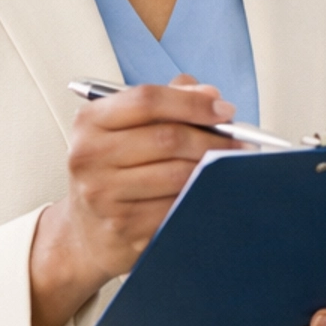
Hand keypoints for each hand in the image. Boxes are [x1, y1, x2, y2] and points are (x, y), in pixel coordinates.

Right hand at [30, 75, 241, 325]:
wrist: (86, 232)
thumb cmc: (112, 173)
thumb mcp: (124, 129)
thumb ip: (165, 102)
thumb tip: (208, 93)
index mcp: (90, 122)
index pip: (146, 100)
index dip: (192, 102)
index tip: (224, 109)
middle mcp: (89, 156)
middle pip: (167, 138)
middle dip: (212, 139)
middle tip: (239, 142)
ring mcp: (103, 195)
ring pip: (177, 176)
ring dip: (213, 170)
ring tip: (231, 166)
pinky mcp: (123, 228)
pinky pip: (177, 208)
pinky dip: (200, 198)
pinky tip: (211, 192)